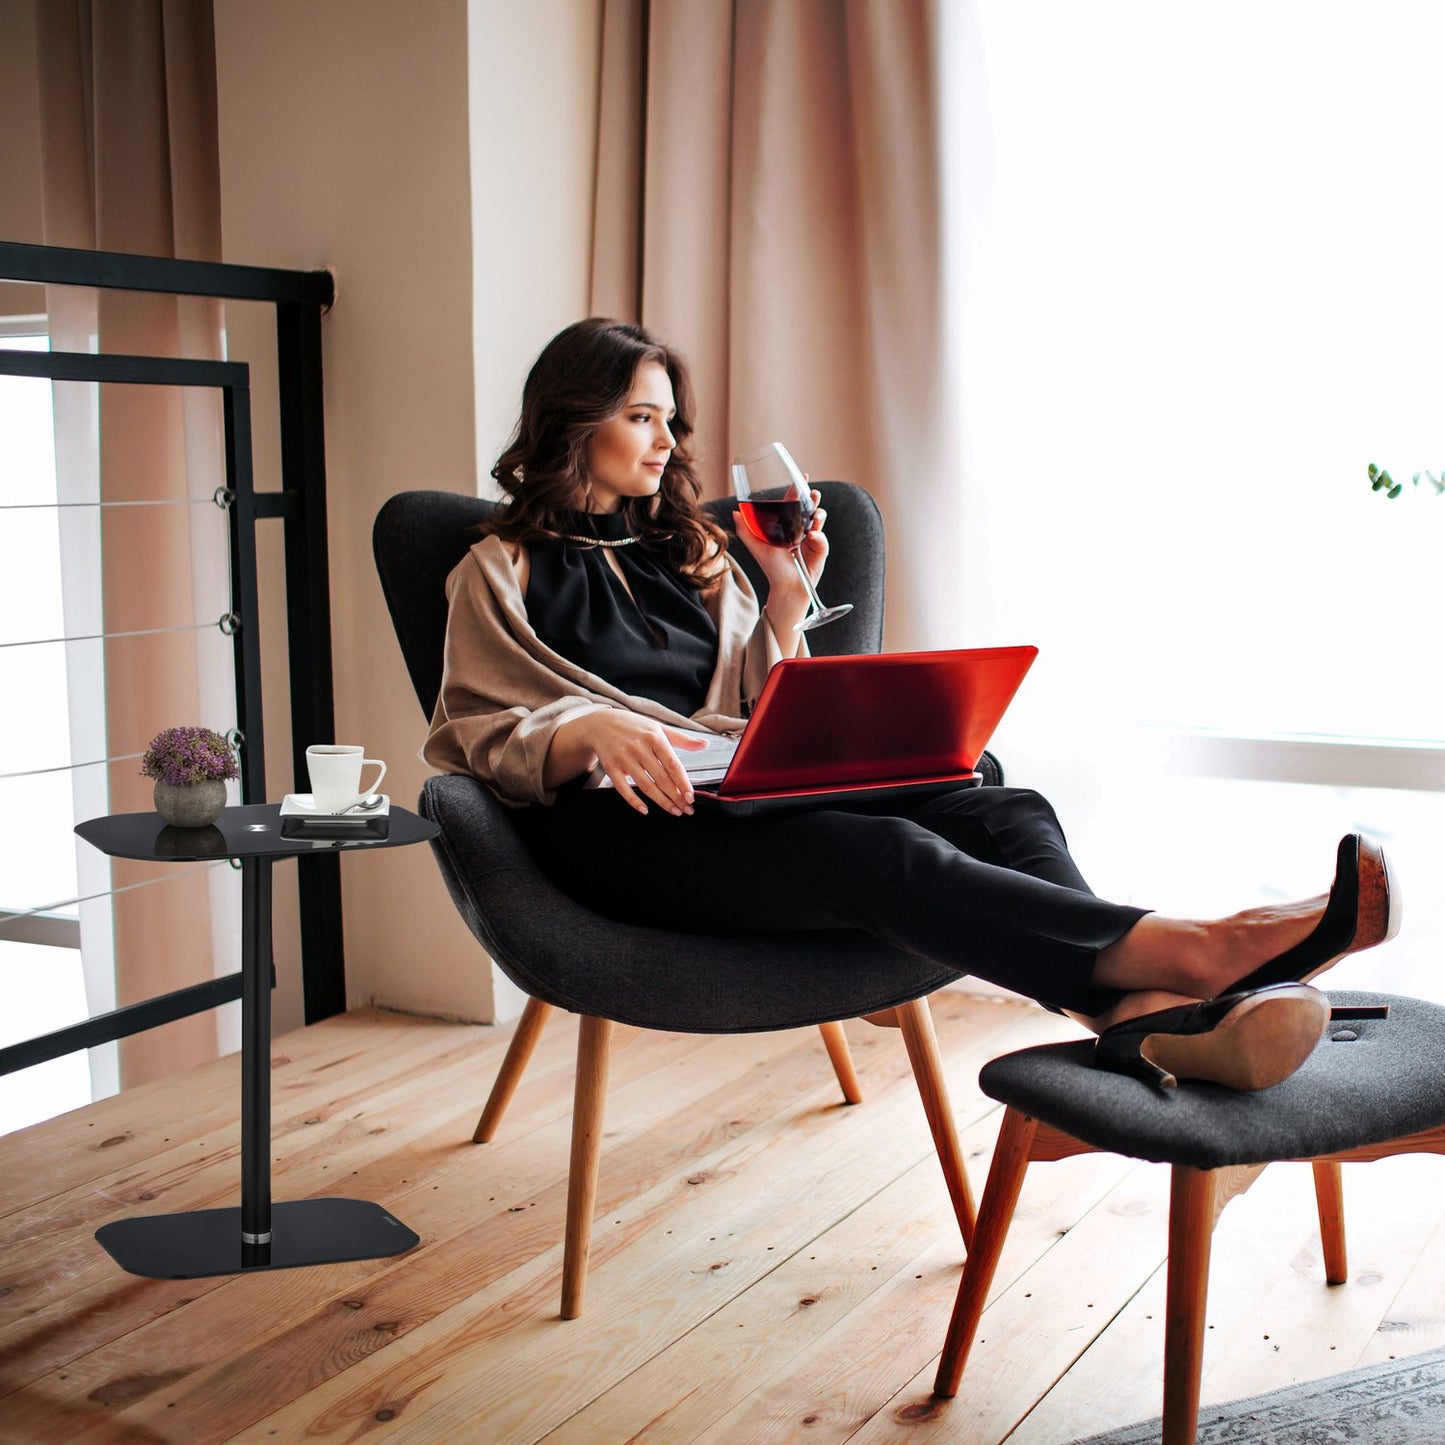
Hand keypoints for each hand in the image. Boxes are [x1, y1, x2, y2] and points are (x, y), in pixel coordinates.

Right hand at [556, 710, 706, 815]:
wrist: (600, 724)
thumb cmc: (634, 726)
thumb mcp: (658, 728)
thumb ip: (682, 739)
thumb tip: (705, 744)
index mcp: (654, 737)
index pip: (672, 764)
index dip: (683, 783)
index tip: (691, 797)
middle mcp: (639, 748)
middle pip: (661, 778)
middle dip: (676, 797)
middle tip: (687, 810)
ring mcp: (624, 758)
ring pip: (645, 786)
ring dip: (661, 802)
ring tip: (674, 811)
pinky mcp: (611, 768)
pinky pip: (623, 789)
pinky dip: (634, 801)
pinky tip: (645, 810)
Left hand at [731, 489, 828, 642]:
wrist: (784, 587)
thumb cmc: (771, 567)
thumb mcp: (756, 546)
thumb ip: (746, 529)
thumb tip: (736, 511)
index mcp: (787, 524)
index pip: (793, 502)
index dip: (798, 489)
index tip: (802, 477)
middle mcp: (801, 528)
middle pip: (809, 507)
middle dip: (812, 499)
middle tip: (812, 494)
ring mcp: (812, 538)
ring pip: (819, 519)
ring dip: (819, 514)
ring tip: (815, 516)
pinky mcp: (820, 550)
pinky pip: (822, 539)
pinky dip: (818, 537)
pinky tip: (812, 537)